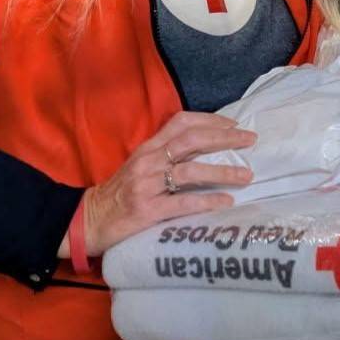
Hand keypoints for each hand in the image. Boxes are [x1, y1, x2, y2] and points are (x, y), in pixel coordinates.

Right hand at [63, 112, 256, 257]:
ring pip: (190, 171)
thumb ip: (166, 155)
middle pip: (191, 141)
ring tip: (246, 175)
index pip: (181, 122)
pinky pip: (182, 204)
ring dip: (222, 172)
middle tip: (250, 140)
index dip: (210, 119)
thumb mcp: (140, 166)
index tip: (234, 124)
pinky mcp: (146, 211)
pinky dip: (207, 202)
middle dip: (224, 139)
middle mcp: (148, 161)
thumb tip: (205, 147)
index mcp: (148, 147)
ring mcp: (146, 185)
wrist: (89, 220)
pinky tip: (226, 202)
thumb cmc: (120, 193)